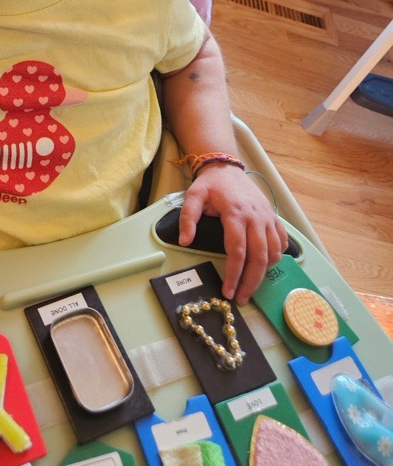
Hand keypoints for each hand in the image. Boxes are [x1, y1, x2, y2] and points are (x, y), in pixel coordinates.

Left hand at [178, 164, 287, 304]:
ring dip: (264, 272)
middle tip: (242, 298)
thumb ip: (187, 218)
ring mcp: (267, 217)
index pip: (237, 250)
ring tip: (251, 285)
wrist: (226, 167)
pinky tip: (265, 265)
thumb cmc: (211, 184)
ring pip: (273, 252)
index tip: (228, 291)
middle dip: (251, 282)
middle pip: (259, 257)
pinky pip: (281, 241)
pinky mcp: (273, 217)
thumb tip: (185, 241)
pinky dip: (276, 256)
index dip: (234, 274)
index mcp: (236, 213)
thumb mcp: (193, 196)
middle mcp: (256, 217)